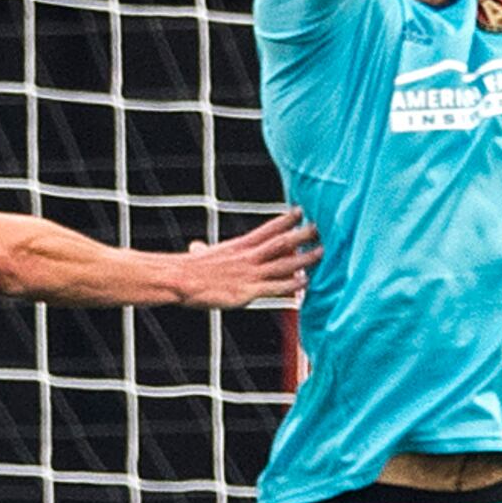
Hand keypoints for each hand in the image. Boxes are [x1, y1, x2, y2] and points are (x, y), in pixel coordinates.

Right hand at [173, 211, 317, 308]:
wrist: (181, 280)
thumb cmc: (188, 269)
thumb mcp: (200, 254)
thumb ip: (204, 250)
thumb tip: (195, 247)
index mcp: (239, 245)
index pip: (267, 228)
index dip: (286, 219)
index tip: (301, 211)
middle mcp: (248, 256)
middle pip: (281, 242)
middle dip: (302, 235)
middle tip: (319, 228)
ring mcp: (250, 273)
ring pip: (284, 263)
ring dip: (304, 258)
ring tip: (321, 252)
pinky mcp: (249, 291)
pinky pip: (276, 287)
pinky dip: (292, 284)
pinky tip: (306, 281)